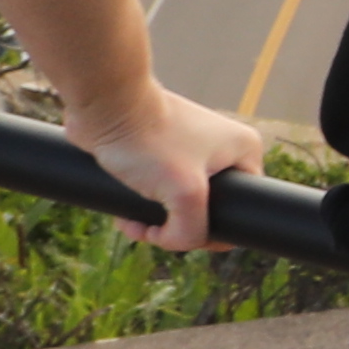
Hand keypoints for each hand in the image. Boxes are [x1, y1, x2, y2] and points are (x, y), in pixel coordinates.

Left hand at [71, 83, 277, 251]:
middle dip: (176, 228)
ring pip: (178, 204)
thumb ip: (193, 230)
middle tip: (152, 231)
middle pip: (206, 211)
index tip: (179, 236)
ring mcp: (189, 149)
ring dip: (155, 221)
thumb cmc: (149, 138)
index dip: (211, 234)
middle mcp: (221, 148)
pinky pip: (158, 192)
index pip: (242, 211)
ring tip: (131, 221)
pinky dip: (141, 207)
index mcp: (244, 151)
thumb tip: (180, 243)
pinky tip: (123, 212)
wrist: (105, 105)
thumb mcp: (185, 193)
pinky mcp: (159, 151)